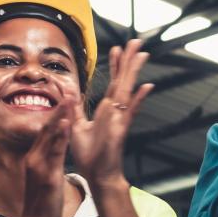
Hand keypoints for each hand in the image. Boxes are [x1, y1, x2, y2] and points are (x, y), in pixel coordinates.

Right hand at [20, 88, 74, 216]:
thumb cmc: (43, 203)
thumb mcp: (45, 178)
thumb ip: (48, 162)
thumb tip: (55, 151)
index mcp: (35, 158)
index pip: (46, 131)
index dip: (55, 114)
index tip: (65, 99)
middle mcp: (35, 158)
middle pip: (46, 128)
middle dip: (58, 109)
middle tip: (68, 90)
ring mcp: (39, 165)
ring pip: (50, 136)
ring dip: (60, 116)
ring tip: (69, 99)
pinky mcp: (47, 175)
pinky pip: (54, 152)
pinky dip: (60, 136)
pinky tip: (66, 124)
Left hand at [70, 39, 151, 192]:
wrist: (97, 174)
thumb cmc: (89, 154)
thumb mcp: (76, 126)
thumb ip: (75, 108)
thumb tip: (70, 90)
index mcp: (105, 110)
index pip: (112, 83)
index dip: (115, 66)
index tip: (117, 49)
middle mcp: (115, 111)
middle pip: (123, 80)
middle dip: (129, 60)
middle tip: (136, 41)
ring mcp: (120, 118)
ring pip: (127, 89)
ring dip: (134, 71)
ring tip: (142, 53)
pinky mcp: (120, 128)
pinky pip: (131, 111)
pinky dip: (139, 99)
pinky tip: (147, 86)